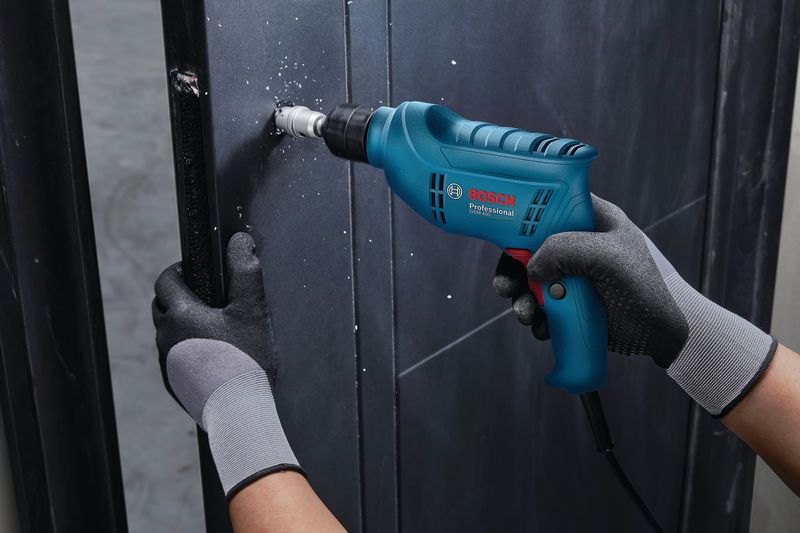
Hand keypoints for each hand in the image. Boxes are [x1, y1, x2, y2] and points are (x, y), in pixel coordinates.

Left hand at [152, 232, 301, 497]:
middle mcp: (166, 338)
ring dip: (181, 324)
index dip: (178, 270)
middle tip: (203, 296)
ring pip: (167, 334)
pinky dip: (186, 350)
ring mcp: (168, 365)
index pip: (166, 281)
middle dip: (177, 296)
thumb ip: (245, 271)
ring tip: (211, 327)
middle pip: (161, 306)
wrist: (240, 410)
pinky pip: (174, 359)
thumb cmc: (247, 359)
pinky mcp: (175, 385)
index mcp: (180, 315)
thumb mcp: (252, 309)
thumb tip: (240, 240)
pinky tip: (211, 356)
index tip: (194, 270)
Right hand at [494, 195, 775, 416]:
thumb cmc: (642, 288)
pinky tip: (541, 328)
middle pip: (527, 247)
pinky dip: (534, 318)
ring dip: (520, 299)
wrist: (657, 336)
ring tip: (526, 316)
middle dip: (512, 270)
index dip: (522, 216)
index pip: (547, 205)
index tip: (505, 234)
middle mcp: (575, 244)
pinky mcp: (567, 303)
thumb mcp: (608, 257)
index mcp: (589, 219)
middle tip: (505, 288)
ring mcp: (570, 275)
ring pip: (528, 281)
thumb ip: (566, 249)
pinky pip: (539, 306)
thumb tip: (531, 267)